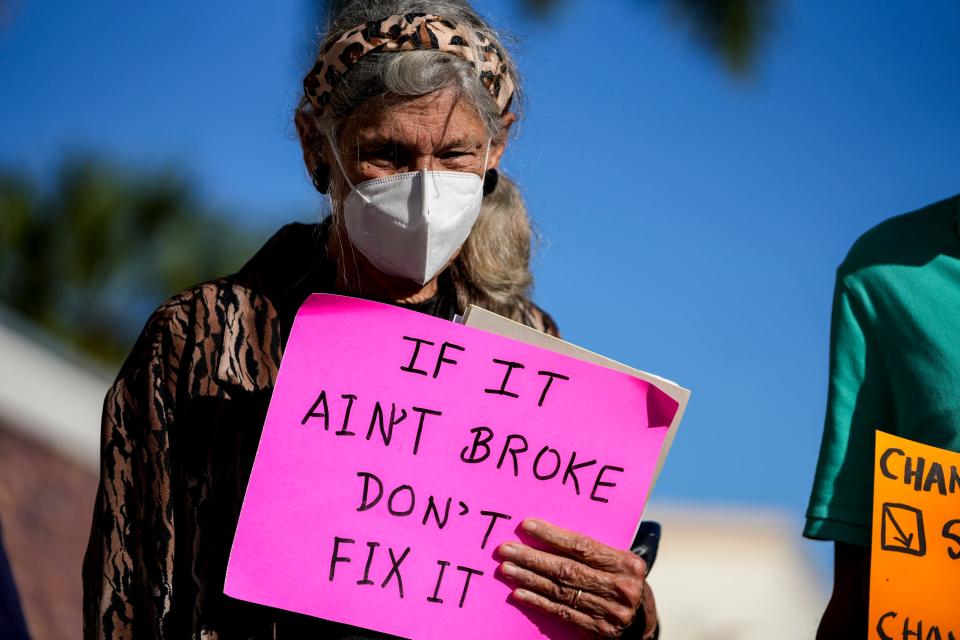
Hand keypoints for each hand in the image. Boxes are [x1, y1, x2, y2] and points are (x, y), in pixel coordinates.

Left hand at [497, 518, 657, 638]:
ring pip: (561, 591)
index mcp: (627, 563)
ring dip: (529, 579)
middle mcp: (620, 588)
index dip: (552, 535)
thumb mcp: (620, 562)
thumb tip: (549, 531)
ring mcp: (610, 612)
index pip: (582, 546)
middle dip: (532, 557)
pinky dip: (538, 602)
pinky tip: (519, 593)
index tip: (526, 526)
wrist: (642, 622)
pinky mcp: (598, 631)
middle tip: (505, 549)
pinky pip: (562, 613)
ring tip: (506, 568)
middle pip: (567, 569)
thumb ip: (594, 549)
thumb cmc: (623, 581)